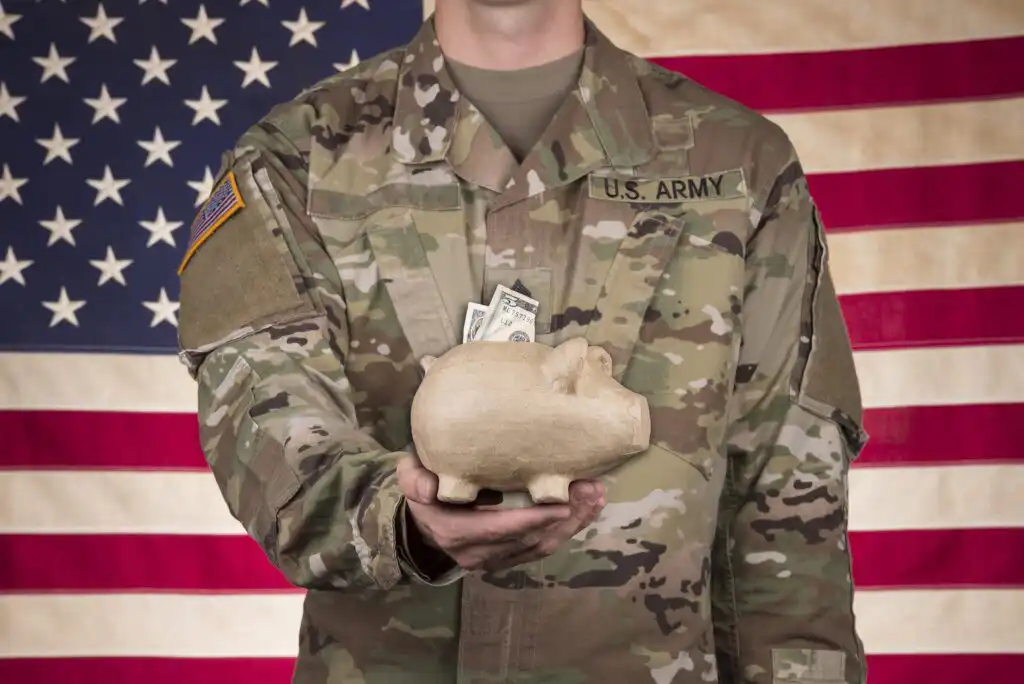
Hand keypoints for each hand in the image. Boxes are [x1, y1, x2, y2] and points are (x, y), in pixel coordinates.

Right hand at [396, 455, 605, 572]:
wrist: (424, 526)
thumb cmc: (424, 492)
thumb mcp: (411, 480)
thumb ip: (414, 480)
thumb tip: (430, 488)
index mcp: (455, 532)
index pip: (497, 529)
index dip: (530, 519)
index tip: (561, 502)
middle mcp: (478, 553)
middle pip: (528, 539)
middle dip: (564, 517)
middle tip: (591, 490)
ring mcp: (497, 559)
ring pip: (541, 547)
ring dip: (572, 523)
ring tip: (596, 497)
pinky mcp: (510, 558)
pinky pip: (542, 548)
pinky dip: (567, 529)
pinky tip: (587, 509)